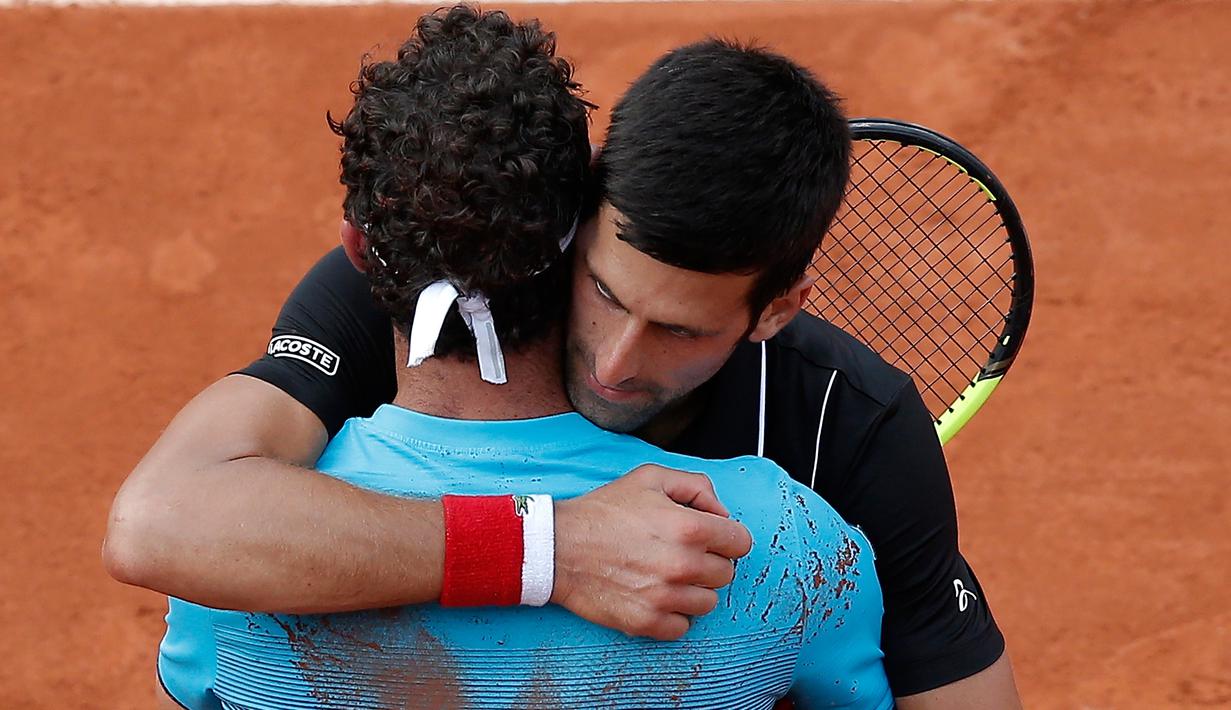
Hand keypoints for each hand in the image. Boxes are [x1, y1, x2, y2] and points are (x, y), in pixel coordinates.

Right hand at [551, 463, 752, 640]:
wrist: (558, 546)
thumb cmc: (602, 511)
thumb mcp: (650, 478)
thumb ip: (697, 487)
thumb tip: (721, 513)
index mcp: (690, 528)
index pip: (741, 543)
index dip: (726, 537)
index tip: (711, 538)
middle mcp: (683, 565)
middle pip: (725, 573)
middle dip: (708, 562)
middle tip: (681, 553)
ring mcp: (665, 597)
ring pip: (708, 603)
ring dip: (693, 590)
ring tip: (666, 575)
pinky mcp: (647, 622)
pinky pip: (682, 627)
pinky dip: (673, 615)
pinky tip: (655, 595)